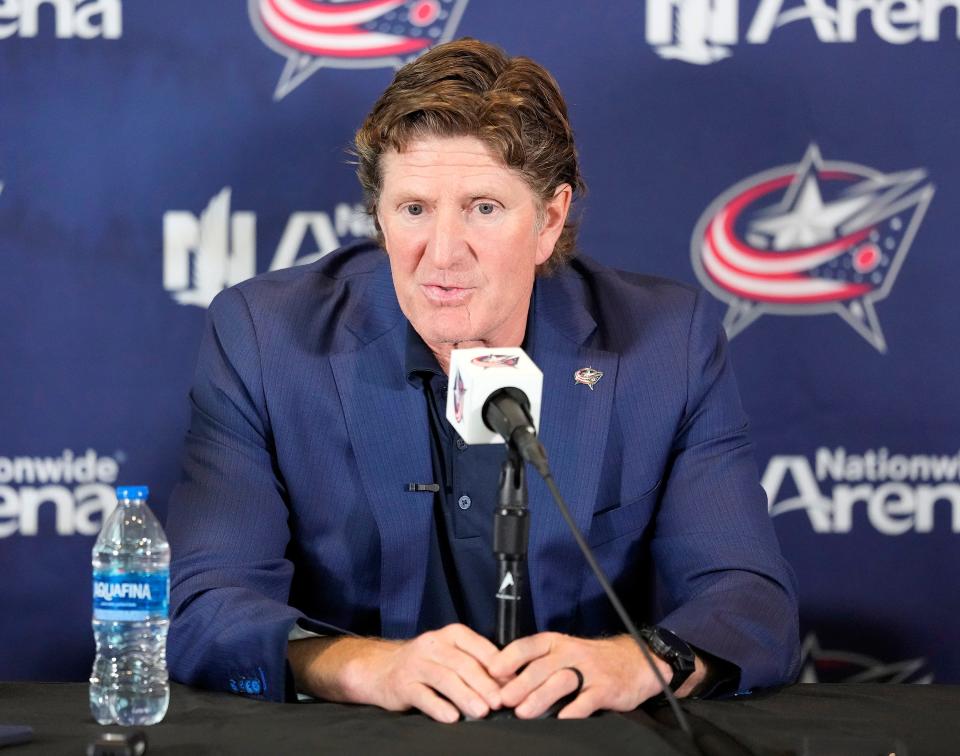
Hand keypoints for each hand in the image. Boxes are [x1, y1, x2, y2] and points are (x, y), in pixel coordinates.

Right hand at [289, 623, 501, 722]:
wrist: (381, 668)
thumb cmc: (427, 664)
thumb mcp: (451, 655)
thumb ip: (476, 664)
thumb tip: (508, 683)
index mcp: (451, 635)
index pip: (478, 647)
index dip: (498, 666)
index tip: (513, 684)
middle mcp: (433, 645)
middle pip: (463, 664)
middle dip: (484, 684)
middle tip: (500, 701)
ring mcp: (416, 664)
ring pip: (445, 678)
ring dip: (465, 695)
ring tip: (481, 711)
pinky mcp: (403, 684)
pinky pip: (423, 696)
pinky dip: (438, 707)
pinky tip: (452, 718)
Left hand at [487, 632, 684, 718]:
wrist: (636, 661)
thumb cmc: (591, 660)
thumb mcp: (564, 654)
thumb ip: (538, 665)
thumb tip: (504, 684)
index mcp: (556, 643)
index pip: (528, 646)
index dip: (509, 658)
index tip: (492, 672)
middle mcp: (571, 653)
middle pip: (541, 666)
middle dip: (520, 683)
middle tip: (503, 700)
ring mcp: (589, 670)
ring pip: (560, 681)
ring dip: (540, 697)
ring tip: (523, 713)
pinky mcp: (605, 688)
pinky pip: (586, 700)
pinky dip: (573, 711)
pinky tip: (561, 720)